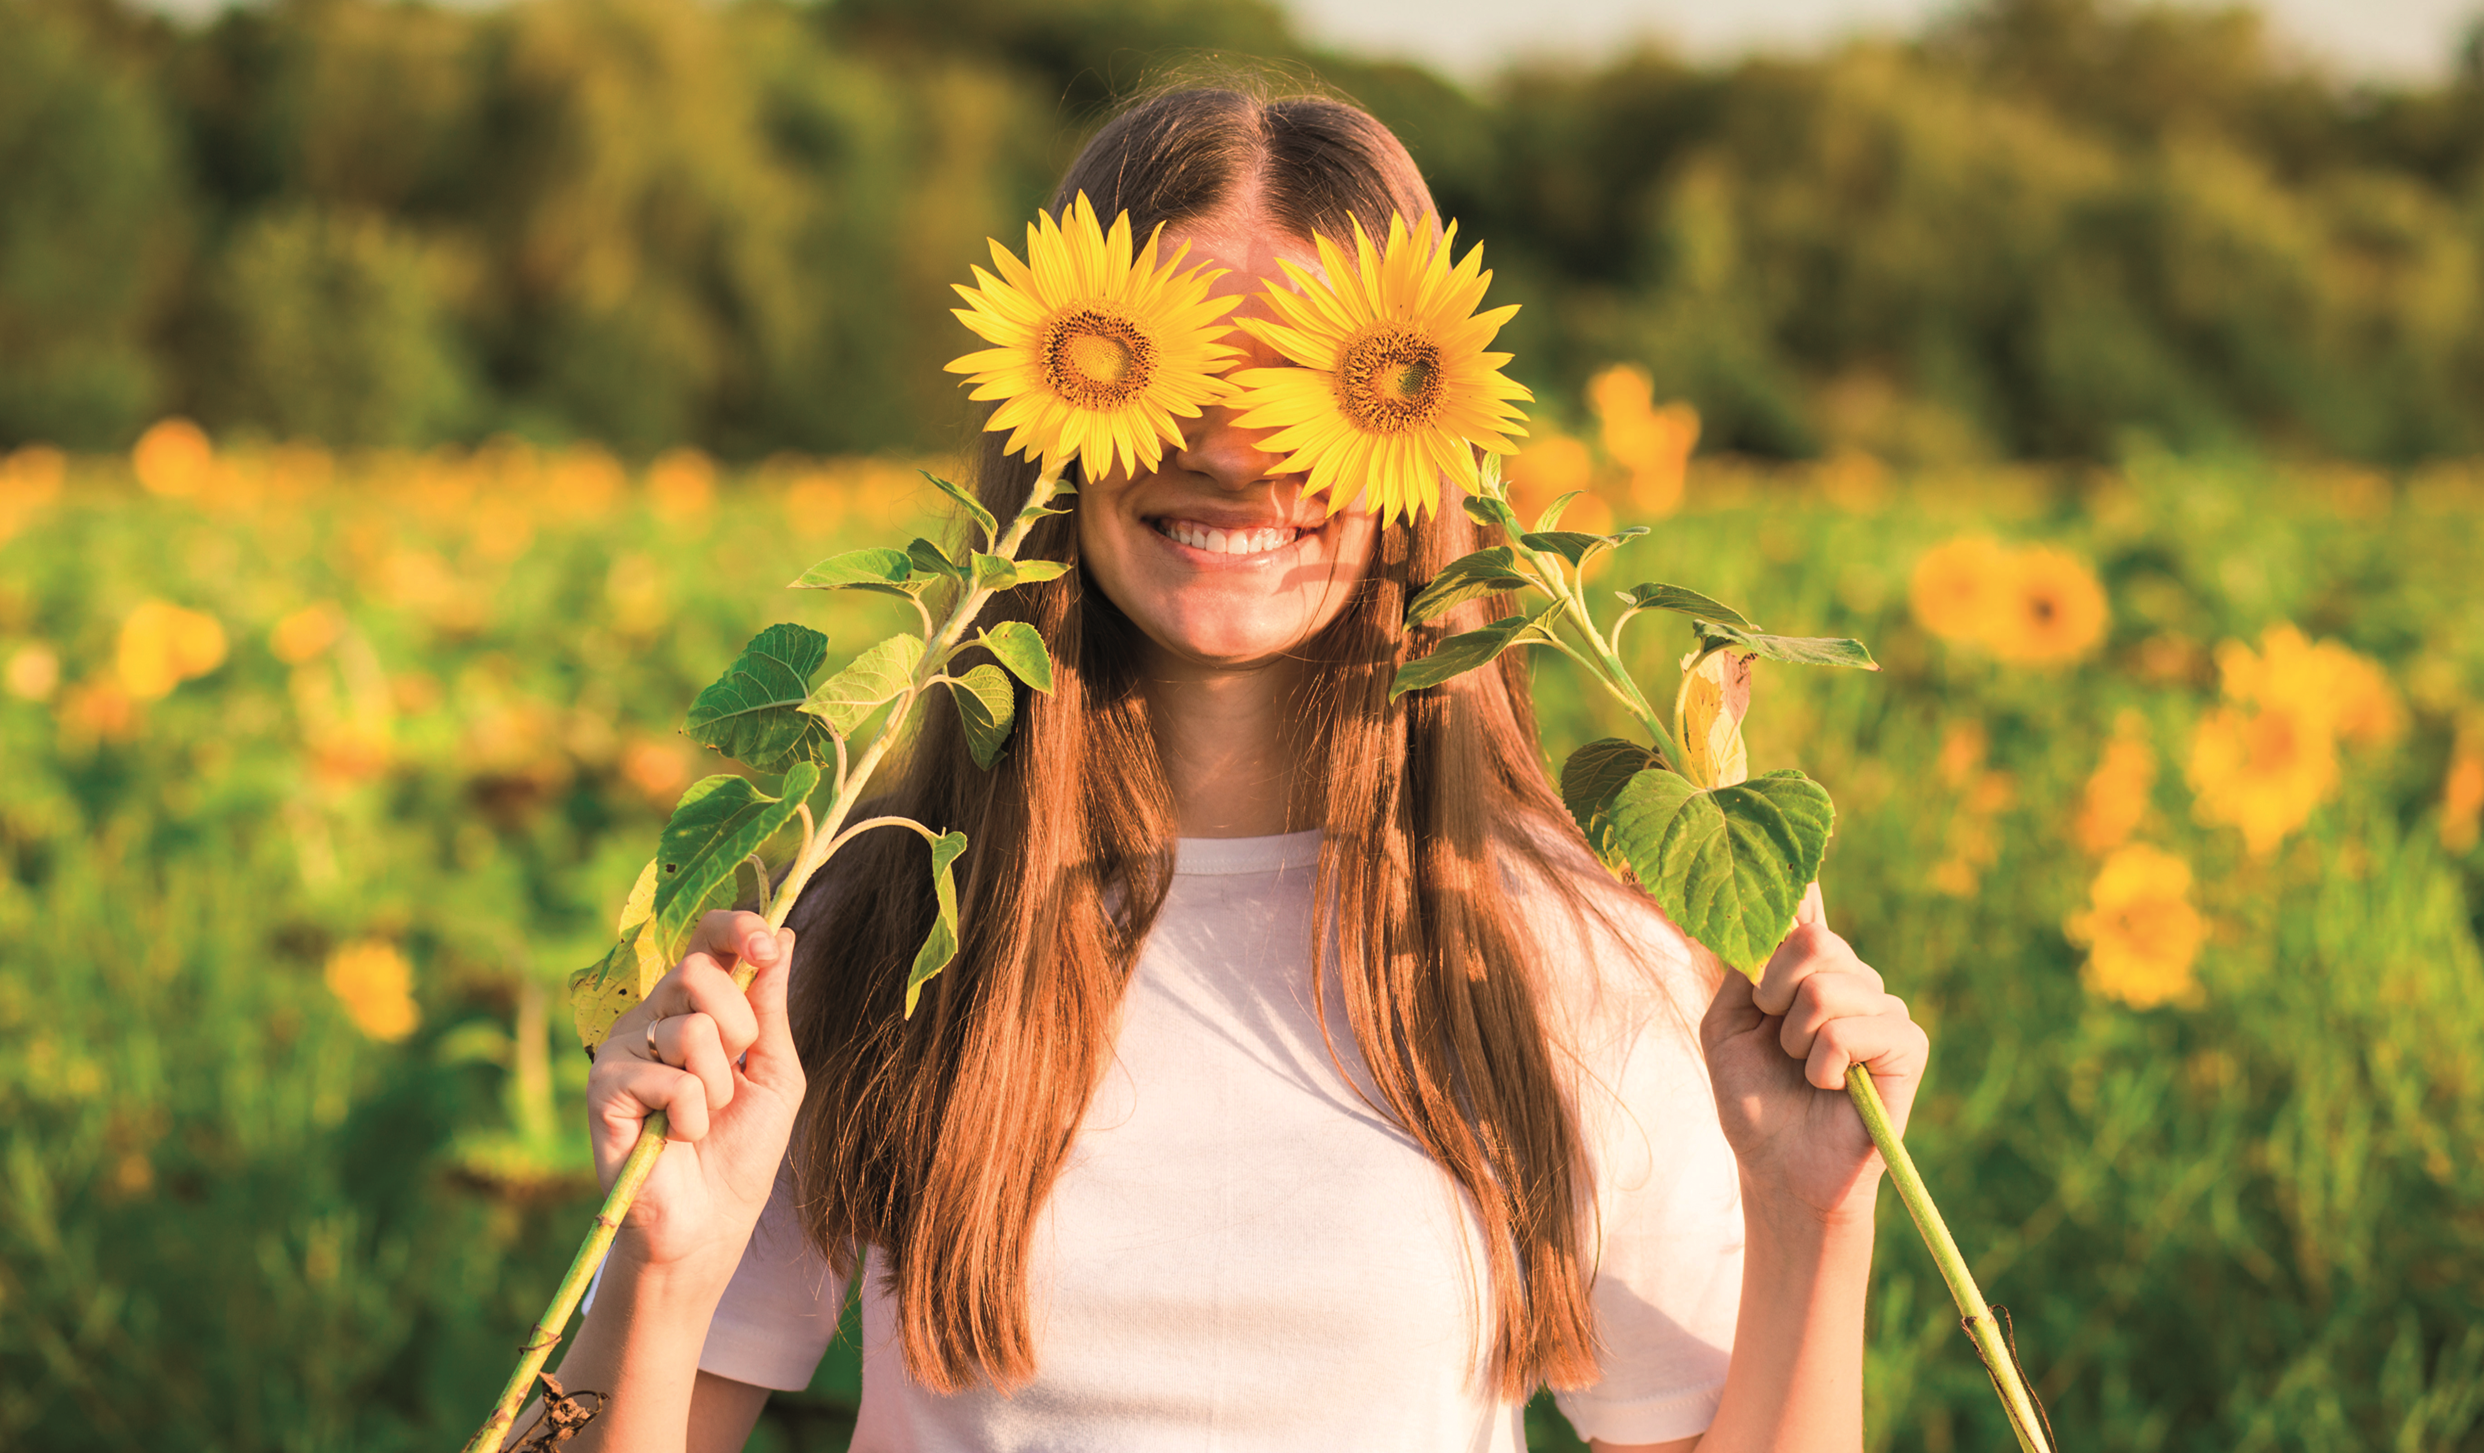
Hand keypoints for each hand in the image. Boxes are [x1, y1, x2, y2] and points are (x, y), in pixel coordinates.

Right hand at [585, 910, 805, 1273]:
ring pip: (691, 1027)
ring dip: (719, 1084)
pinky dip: (692, 1116)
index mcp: (695, 1007)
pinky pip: (670, 1078)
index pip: (706, 939)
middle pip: (697, 970)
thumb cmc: (741, 1148)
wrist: (710, 1221)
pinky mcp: (604, 1086)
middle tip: (736, 1077)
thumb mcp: (773, 1070)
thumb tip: (784, 932)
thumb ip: (770, 1006)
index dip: (737, 928)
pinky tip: (676, 1138)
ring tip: (703, 1118)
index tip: (768, 946)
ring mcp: (623, 1049)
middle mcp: (653, 1018)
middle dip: (739, 1026)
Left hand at [1700, 884, 1927, 1224]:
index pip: (1808, 911)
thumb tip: (1774, 906)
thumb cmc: (1753, 1098)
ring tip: (1804, 1071)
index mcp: (1809, 971)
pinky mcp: (1907, 1046)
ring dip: (1794, 1040)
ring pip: (1827, 988)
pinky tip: (1831, 1088)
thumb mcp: (1727, 1023)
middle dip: (1771, 993)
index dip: (1796, 886)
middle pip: (1813, 941)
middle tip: (1774, 1035)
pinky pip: (1852, 1029)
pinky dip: (1823, 1065)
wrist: (1777, 1167)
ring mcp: (1883, 1009)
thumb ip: (1745, 966)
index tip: (1790, 869)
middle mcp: (1852, 979)